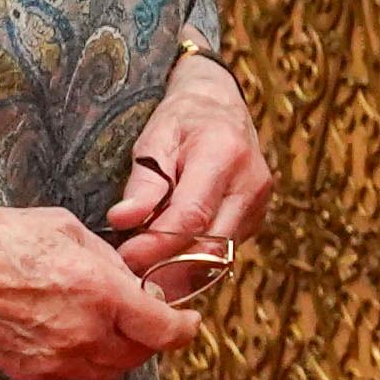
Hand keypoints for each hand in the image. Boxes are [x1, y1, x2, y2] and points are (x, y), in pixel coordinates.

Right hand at [0, 203, 202, 379]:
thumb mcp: (68, 229)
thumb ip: (108, 260)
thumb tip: (127, 279)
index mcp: (100, 294)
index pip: (163, 329)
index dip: (185, 327)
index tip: (190, 319)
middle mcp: (82, 334)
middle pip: (139, 355)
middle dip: (152, 337)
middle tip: (150, 314)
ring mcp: (53, 360)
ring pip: (108, 370)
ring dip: (122, 351)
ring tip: (115, 322)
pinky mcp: (28, 371)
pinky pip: (75, 372)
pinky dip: (88, 356)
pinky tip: (78, 329)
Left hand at [106, 50, 272, 275]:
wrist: (220, 107)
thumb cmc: (183, 120)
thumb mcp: (155, 139)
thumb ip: (143, 182)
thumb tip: (122, 221)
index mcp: (224, 154)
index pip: (192, 216)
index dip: (155, 245)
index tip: (124, 257)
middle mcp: (250, 184)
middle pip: (210, 246)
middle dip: (166, 267)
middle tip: (129, 272)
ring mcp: (257, 205)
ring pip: (218, 257)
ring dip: (178, 271)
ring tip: (143, 269)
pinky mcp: (254, 221)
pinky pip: (222, 254)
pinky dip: (192, 263)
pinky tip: (166, 260)